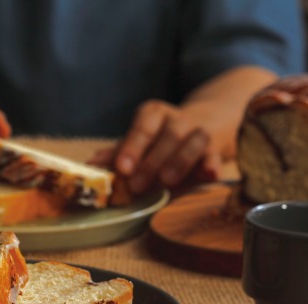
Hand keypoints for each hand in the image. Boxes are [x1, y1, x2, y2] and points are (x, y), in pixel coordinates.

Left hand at [89, 100, 220, 193]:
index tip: (122, 168)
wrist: (202, 126)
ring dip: (180, 161)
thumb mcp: (139, 142)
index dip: (132, 147)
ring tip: (167, 181)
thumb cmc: (161, 139)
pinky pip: (215, 155)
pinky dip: (212, 164)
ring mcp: (199, 132)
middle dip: (152, 161)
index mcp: (154, 114)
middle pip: (168, 136)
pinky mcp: (216, 148)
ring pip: (194, 140)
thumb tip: (91, 165)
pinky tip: (208, 175)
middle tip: (137, 185)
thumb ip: (118, 153)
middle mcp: (178, 119)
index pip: (143, 127)